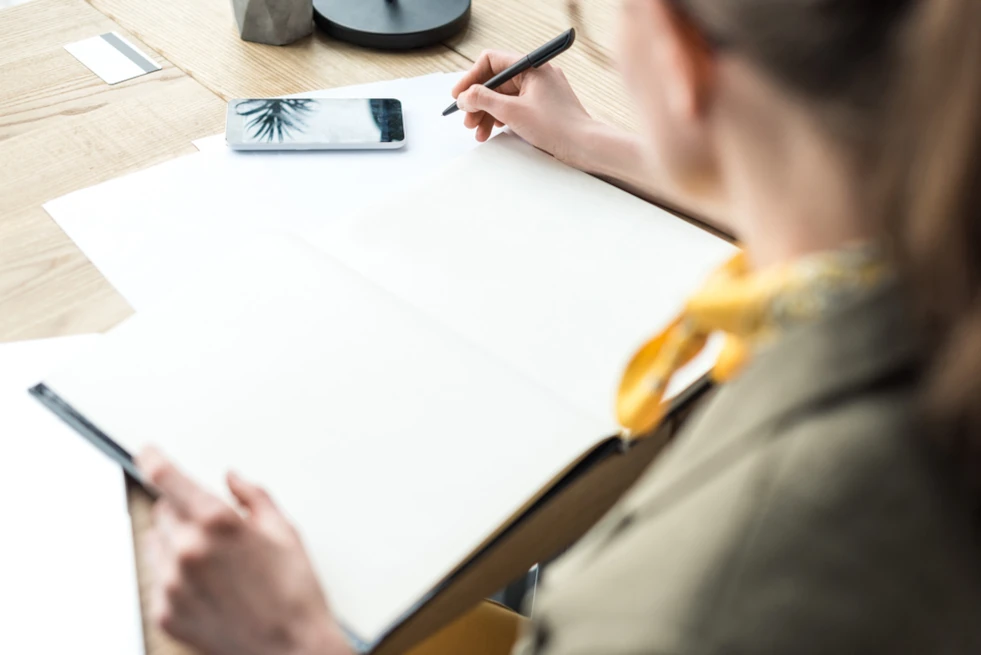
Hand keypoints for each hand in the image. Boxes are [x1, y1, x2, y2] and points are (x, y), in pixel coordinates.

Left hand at [138, 447, 350, 654]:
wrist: (290, 648)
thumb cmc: (294, 591)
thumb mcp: (285, 531)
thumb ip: (253, 496)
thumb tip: (232, 479)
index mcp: (217, 523)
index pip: (168, 478)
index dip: (153, 459)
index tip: (146, 451)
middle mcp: (187, 550)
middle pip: (163, 511)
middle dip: (184, 511)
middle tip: (216, 530)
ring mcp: (172, 584)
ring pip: (156, 545)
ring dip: (176, 543)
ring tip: (215, 563)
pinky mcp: (166, 612)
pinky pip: (159, 580)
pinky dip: (177, 576)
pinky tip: (210, 588)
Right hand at [452, 50, 593, 163]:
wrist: (585, 146)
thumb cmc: (557, 126)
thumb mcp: (512, 112)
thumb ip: (484, 100)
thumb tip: (465, 97)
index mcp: (531, 67)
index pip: (492, 61)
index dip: (471, 78)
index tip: (459, 95)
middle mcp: (536, 75)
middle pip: (496, 81)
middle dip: (478, 101)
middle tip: (467, 118)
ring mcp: (540, 91)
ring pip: (504, 96)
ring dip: (487, 112)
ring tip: (478, 131)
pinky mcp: (542, 107)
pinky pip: (515, 106)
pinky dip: (501, 117)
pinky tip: (493, 130)